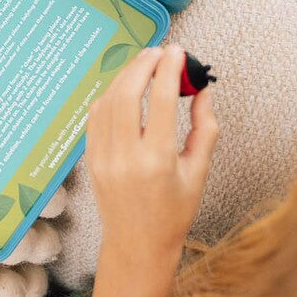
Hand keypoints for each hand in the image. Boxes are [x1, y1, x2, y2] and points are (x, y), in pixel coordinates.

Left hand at [84, 44, 218, 265]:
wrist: (137, 245)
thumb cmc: (173, 213)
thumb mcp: (199, 172)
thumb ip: (205, 128)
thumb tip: (202, 90)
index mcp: (156, 161)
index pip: (160, 100)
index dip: (170, 69)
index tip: (178, 51)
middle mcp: (125, 157)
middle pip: (128, 93)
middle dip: (143, 65)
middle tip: (160, 52)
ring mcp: (103, 158)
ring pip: (108, 101)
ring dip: (126, 76)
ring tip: (145, 63)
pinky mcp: (91, 158)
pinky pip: (95, 116)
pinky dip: (110, 94)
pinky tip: (125, 87)